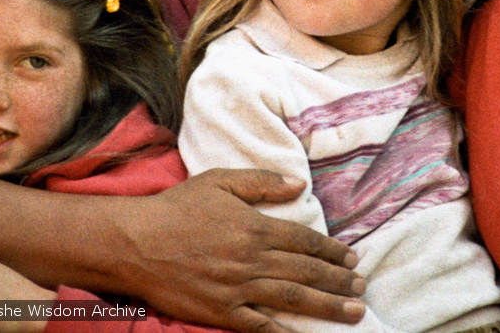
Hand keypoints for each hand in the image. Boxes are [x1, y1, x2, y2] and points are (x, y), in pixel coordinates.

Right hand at [102, 168, 365, 332]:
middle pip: (306, 272)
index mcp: (254, 226)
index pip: (304, 240)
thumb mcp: (220, 180)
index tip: (351, 257)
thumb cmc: (178, 207)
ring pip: (293, 299)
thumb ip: (261, 181)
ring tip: (353, 311)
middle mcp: (252, 259)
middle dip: (338, 280)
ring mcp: (238, 289)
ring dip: (327, 306)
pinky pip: (261, 327)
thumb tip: (298, 184)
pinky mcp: (222, 313)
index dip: (331, 250)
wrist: (137, 242)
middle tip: (361, 286)